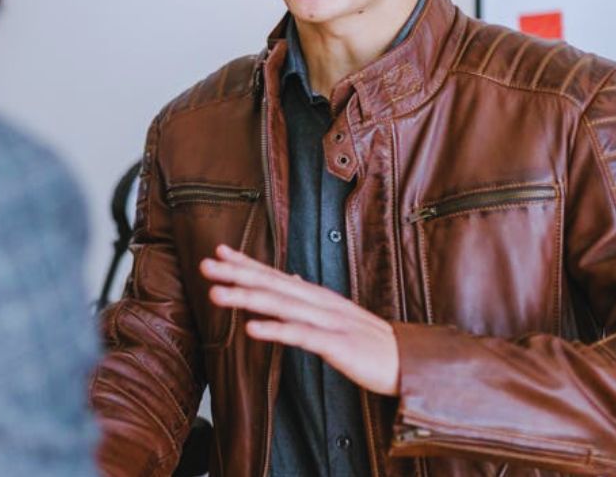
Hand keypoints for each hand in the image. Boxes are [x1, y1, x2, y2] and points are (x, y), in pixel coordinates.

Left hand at [200, 244, 400, 395]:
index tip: (218, 251)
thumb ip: (309, 298)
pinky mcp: (336, 345)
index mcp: (316, 297)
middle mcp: (319, 302)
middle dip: (236, 274)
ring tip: (217, 294)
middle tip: (205, 265)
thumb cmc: (369, 343)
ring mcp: (328, 322)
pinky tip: (251, 330)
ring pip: (280, 305)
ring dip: (246, 298)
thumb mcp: (336, 316)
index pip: (275, 275)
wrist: (410, 363)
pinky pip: (300, 336)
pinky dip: (275, 330)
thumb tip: (288, 278)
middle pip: (271, 284)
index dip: (246, 262)